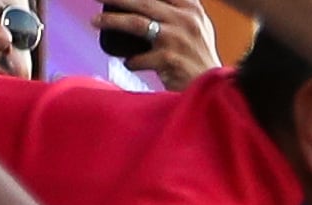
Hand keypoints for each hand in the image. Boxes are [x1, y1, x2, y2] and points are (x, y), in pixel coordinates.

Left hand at [99, 0, 215, 80]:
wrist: (216, 90)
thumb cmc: (200, 58)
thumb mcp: (197, 26)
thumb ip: (179, 10)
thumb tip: (144, 3)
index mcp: (191, 8)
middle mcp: (185, 19)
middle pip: (141, 1)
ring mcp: (177, 39)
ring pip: (135, 23)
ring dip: (111, 21)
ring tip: (95, 21)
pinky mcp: (169, 60)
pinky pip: (139, 57)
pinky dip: (130, 61)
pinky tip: (128, 62)